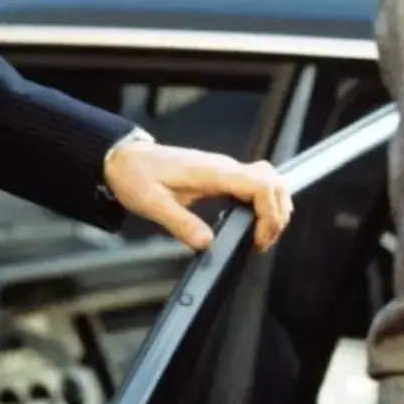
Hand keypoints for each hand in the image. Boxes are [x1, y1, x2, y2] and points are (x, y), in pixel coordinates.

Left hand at [104, 140, 292, 252]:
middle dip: (278, 214)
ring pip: (269, 182)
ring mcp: (225, 170)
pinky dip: (263, 204)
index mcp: (212, 172)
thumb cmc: (136, 176)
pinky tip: (253, 223)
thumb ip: (181, 224)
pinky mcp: (222, 175)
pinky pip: (256, 185)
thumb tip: (207, 243)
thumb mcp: (153, 204)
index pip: (261, 185)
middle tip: (263, 241)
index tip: (258, 239)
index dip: (269, 214)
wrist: (125, 159)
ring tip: (262, 235)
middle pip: (274, 182)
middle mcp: (224, 167)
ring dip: (274, 208)